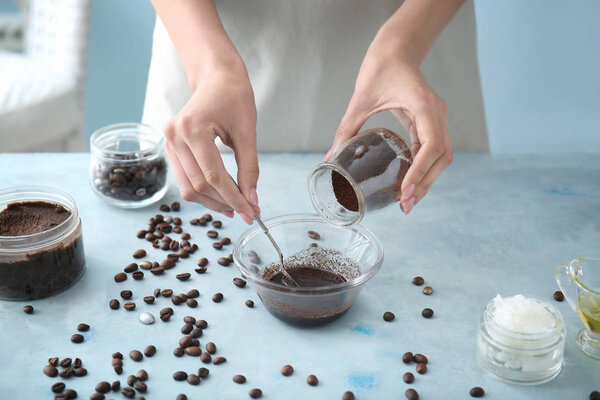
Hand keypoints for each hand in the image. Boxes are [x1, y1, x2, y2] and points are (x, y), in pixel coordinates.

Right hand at [163, 62, 258, 223]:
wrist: (217, 77)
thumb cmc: (234, 97)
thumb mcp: (248, 131)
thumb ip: (250, 168)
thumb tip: (253, 201)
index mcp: (193, 128)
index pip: (213, 176)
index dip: (233, 198)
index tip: (251, 214)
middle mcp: (174, 136)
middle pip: (198, 185)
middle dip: (225, 202)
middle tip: (248, 211)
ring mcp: (168, 142)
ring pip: (188, 188)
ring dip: (213, 202)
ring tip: (236, 206)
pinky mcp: (170, 148)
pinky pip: (185, 179)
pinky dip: (203, 192)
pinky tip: (222, 195)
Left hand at [327, 50, 452, 214]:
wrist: (397, 48)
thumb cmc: (380, 67)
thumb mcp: (360, 99)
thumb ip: (347, 129)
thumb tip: (330, 158)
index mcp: (423, 105)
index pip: (431, 145)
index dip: (420, 172)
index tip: (405, 191)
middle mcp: (436, 113)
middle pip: (442, 157)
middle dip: (425, 184)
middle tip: (405, 205)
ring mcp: (437, 117)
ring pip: (442, 156)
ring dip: (428, 180)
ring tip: (408, 200)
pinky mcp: (432, 121)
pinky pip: (434, 149)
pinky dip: (424, 167)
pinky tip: (410, 181)